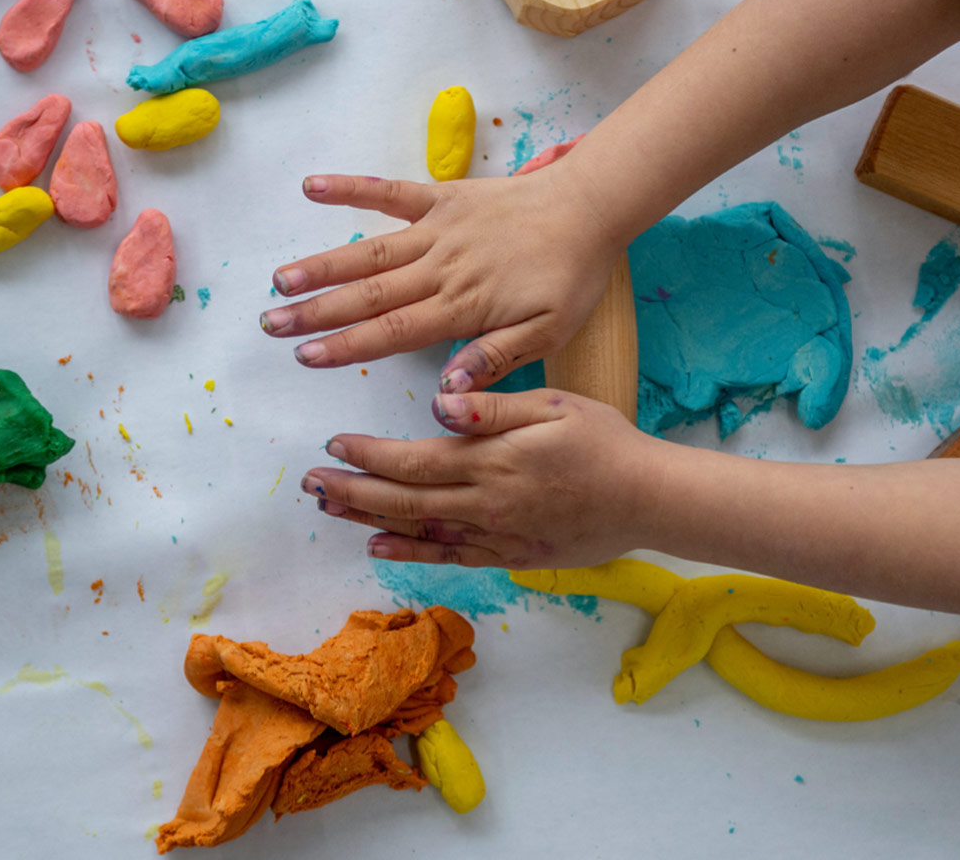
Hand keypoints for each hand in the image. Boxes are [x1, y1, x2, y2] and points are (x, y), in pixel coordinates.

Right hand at [260, 169, 621, 391]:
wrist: (590, 208)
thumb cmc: (571, 276)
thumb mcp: (547, 333)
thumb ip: (493, 359)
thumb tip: (446, 389)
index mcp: (462, 306)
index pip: (392, 332)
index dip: (345, 345)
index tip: (306, 356)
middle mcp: (440, 268)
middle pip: (368, 294)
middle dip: (315, 311)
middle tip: (270, 324)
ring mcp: (437, 230)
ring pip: (368, 250)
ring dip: (322, 265)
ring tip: (279, 279)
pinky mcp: (442, 197)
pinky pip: (390, 192)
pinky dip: (351, 188)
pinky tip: (312, 188)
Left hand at [300, 388, 664, 568]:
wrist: (650, 500)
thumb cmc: (605, 442)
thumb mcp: (554, 406)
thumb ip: (493, 406)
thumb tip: (440, 402)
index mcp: (492, 460)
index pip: (414, 459)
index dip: (368, 455)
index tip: (334, 445)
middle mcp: (485, 502)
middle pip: (403, 499)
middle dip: (351, 491)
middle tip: (309, 484)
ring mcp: (496, 534)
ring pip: (418, 531)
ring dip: (368, 521)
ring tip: (329, 511)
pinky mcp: (510, 554)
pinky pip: (450, 557)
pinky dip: (411, 554)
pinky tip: (379, 549)